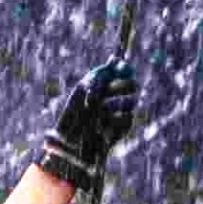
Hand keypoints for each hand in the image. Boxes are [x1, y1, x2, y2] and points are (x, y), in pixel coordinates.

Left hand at [41, 58, 138, 187]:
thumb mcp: (82, 91)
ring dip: (116, 105)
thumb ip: (99, 77)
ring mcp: (118, 114)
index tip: (121, 66)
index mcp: (100, 87)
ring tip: (100, 114)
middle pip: (130, 85)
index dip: (121, 68)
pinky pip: (127, 118)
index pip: (118, 72)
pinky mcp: (122, 129)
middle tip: (122, 84)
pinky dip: (115, 121)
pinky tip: (102, 128)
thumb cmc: (72, 117)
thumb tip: (115, 59)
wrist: (71, 144)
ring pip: (130, 102)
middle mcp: (111, 99)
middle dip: (125, 84)